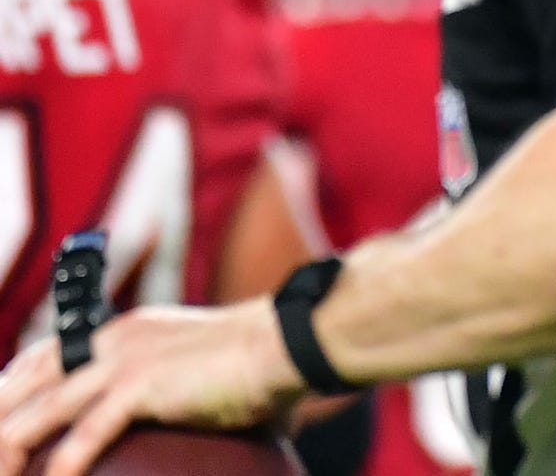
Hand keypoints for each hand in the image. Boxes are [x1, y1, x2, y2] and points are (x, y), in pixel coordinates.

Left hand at [0, 300, 306, 475]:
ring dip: (10, 453)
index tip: (1, 421)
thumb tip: (203, 421)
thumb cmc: (260, 362)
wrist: (288, 343)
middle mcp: (113, 339)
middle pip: (24, 383)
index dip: (9, 390)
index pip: (41, 358)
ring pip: (38, 412)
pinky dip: (61, 467)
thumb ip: (175, 393)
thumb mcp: (196, 368)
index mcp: (123, 330)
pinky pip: (83, 436)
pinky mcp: (141, 385)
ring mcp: (124, 360)